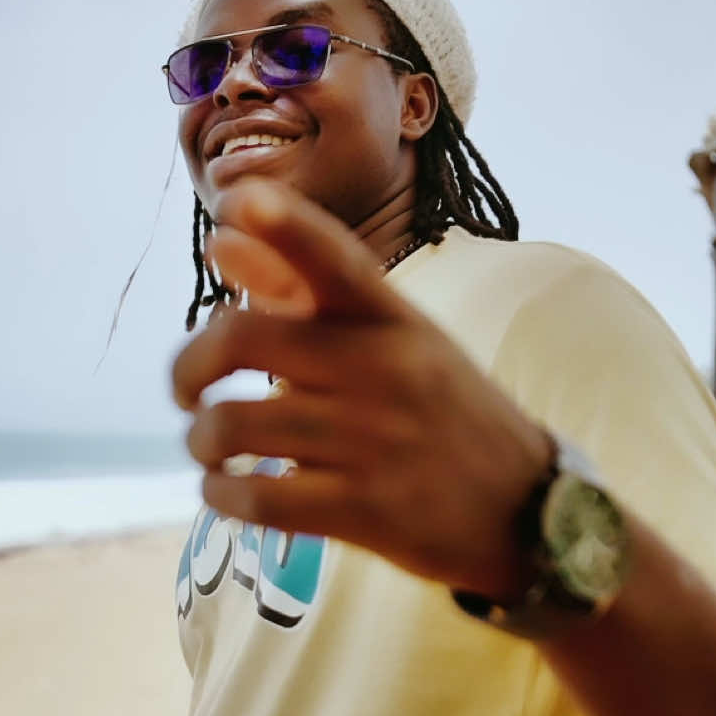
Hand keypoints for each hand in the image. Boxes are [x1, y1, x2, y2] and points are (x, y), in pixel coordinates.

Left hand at [171, 179, 553, 602]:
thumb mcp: (394, 342)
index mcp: (395, 321)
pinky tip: (227, 493)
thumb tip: (220, 242)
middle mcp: (384, 370)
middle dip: (189, 367)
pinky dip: (221, 497)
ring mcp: (375, 443)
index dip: (283, 223)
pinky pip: (256, 499)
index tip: (235, 202)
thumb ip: (302, 293)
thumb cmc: (442, 415)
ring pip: (234, 425)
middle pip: (243, 339)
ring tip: (210, 450)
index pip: (335, 257)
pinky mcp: (366, 511)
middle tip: (187, 391)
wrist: (527, 513)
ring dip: (201, 440)